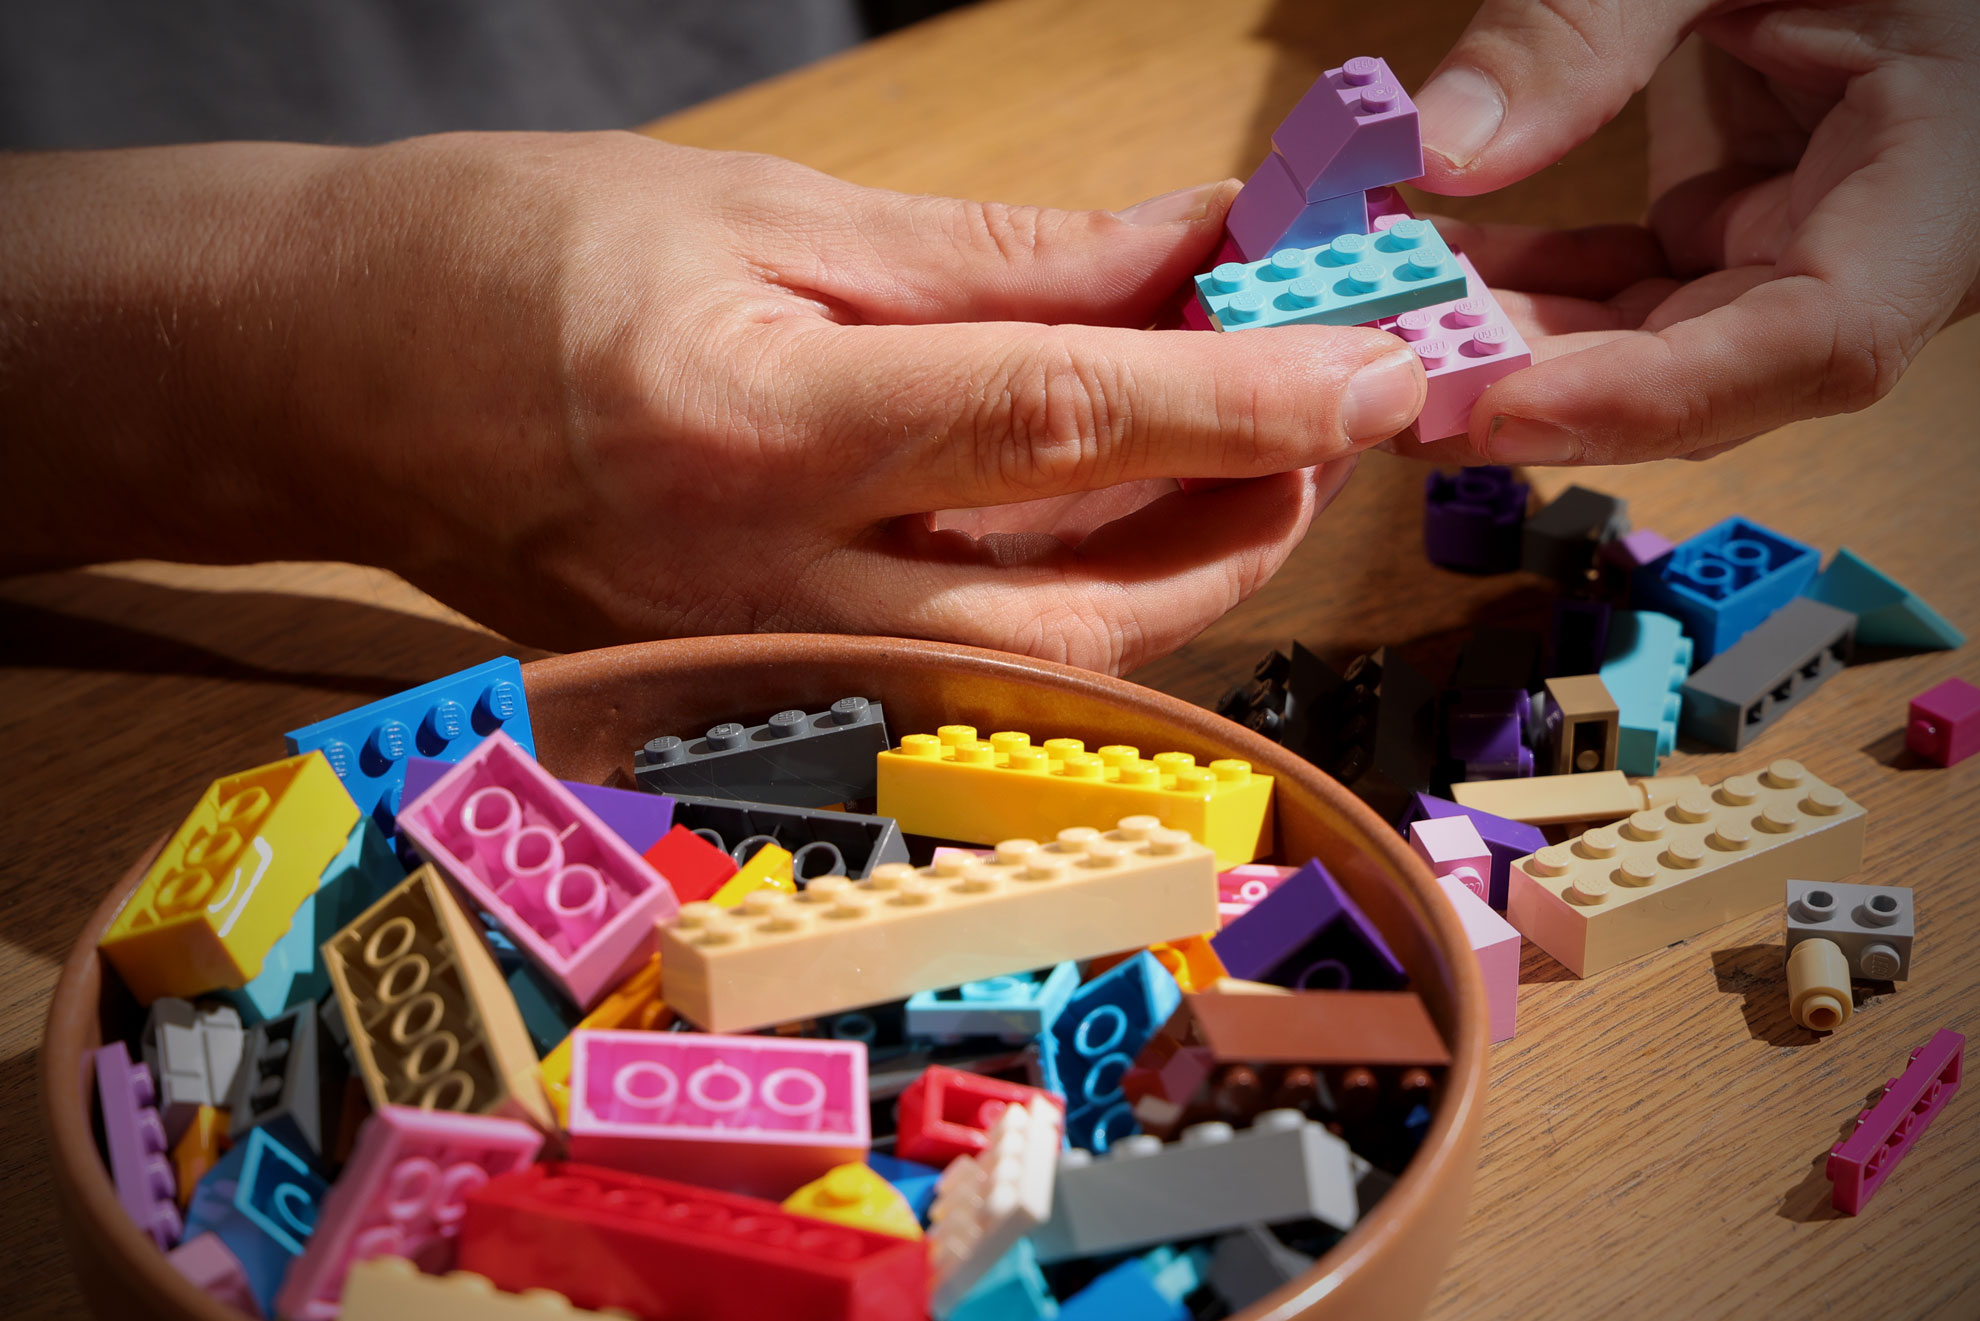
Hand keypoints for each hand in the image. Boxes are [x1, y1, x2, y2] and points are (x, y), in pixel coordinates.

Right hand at [0, 133, 1427, 672]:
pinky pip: (964, 663)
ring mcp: (759, 663)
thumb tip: (1182, 255)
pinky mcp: (757, 690)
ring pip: (1039, 661)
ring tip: (1235, 457)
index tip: (1386, 368)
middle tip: (1317, 420)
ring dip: (1172, 570)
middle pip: (1083, 604)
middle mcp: (767, 584)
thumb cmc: (515, 255)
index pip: (1059, 422)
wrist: (327, 379)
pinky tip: (1105, 509)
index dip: (1244, 399)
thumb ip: (996, 256)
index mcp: (758, 426)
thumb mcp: (765, 212)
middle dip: (1241, 523)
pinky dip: (1066, 590)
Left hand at [1403, 0, 1979, 464]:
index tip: (1500, 406)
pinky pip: (1618, 290)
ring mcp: (1798, 242)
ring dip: (1508, 341)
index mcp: (1941, 180)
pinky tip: (1424, 260)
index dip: (1654, 395)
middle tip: (1387, 379)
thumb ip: (1587, 27)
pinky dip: (1520, 282)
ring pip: (1644, 347)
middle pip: (1708, 374)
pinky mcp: (1734, 226)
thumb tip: (1436, 147)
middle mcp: (1879, 243)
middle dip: (1537, 387)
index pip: (1820, 341)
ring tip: (1385, 315)